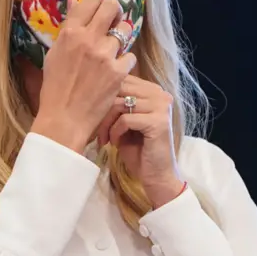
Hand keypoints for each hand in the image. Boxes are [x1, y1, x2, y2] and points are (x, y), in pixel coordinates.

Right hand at [31, 0, 135, 153]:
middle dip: (114, 12)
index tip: (100, 10)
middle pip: (112, 6)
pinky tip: (115, 70)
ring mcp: (105, 56)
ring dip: (121, 37)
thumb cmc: (55, 88)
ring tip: (113, 50)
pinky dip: (125, 62)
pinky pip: (130, 55)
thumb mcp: (54, 54)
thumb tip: (75, 4)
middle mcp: (89, 40)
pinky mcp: (119, 73)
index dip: (98, 1)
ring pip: (125, 30)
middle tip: (112, 22)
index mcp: (70, 33)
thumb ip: (68, 30)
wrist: (64, 119)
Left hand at [96, 75, 183, 207]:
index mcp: (154, 90)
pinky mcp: (159, 122)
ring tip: (105, 138)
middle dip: (103, 108)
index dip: (104, 95)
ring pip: (120, 103)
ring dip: (107, 122)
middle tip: (98, 129)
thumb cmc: (138, 149)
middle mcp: (161, 94)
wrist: (156, 176)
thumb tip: (94, 87)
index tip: (96, 116)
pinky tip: (114, 143)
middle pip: (119, 88)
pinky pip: (126, 119)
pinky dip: (115, 131)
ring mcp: (162, 107)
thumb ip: (117, 102)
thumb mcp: (124, 121)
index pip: (122, 79)